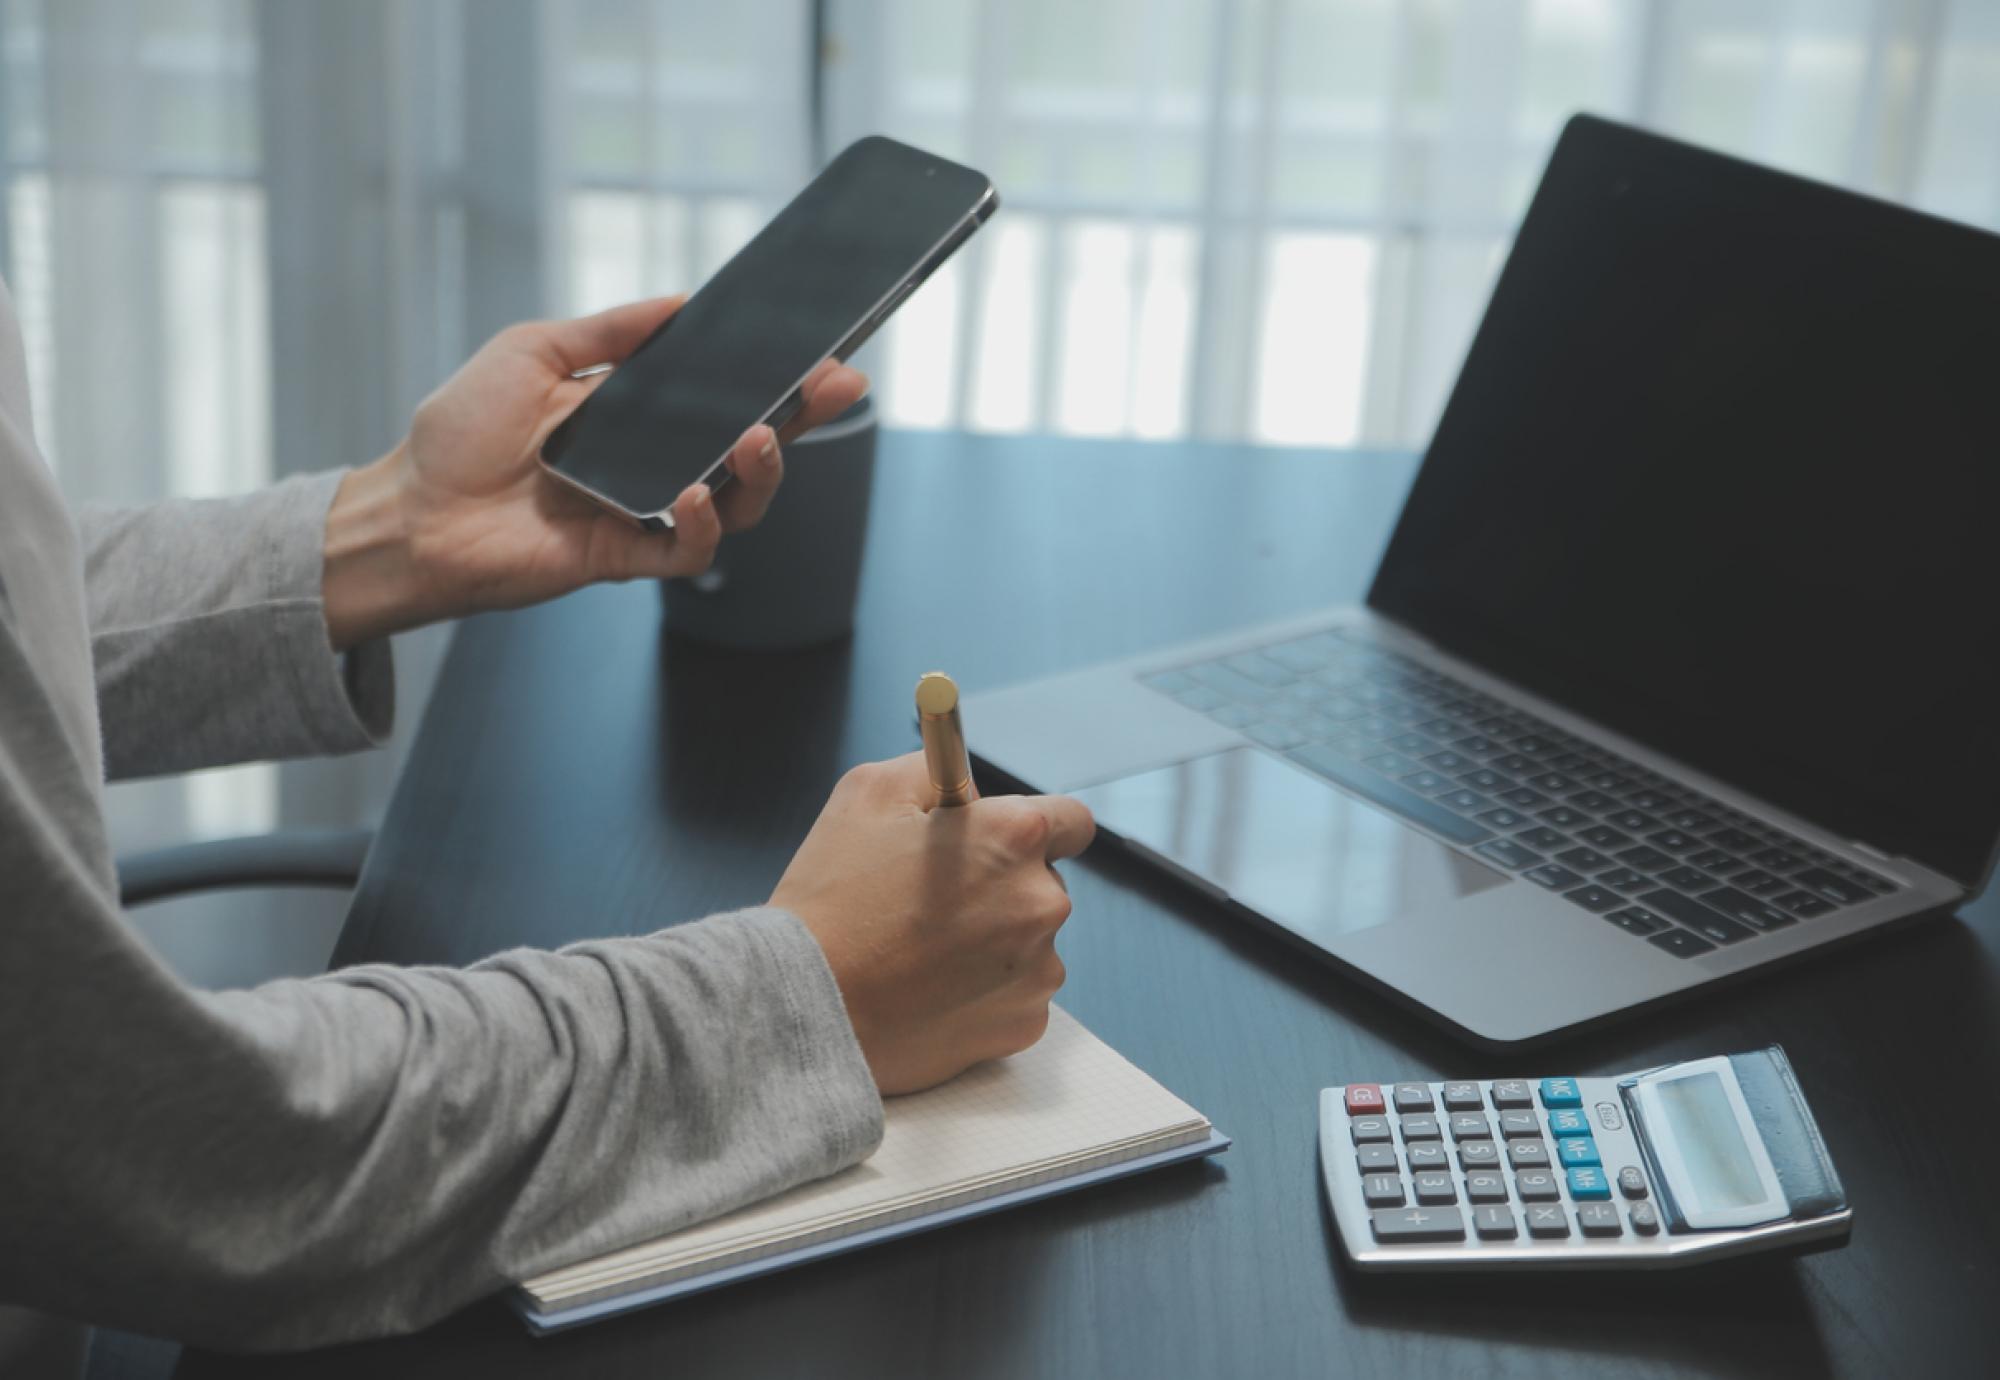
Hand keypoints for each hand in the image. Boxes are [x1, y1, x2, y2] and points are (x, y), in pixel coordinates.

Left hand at [321, 297, 868, 649]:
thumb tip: (679, 302)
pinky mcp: (624, 558)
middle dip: (800, 417)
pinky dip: (702, 525)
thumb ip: (608, 331)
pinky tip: (693, 495)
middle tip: (832, 388)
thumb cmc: (460, 433)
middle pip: (750, 447)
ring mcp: (644, 513)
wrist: (410, 511)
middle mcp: (653, 464)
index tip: (824, 355)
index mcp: (638, 413)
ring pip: (736, 503)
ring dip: (760, 472)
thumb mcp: (533, 352)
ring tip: (757, 438)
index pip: (725, 394)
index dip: (780, 378)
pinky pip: (687, 552)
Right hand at [771, 753, 1096, 1095]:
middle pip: (1044, 882)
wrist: (807, 1006)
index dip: (1034, 827)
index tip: (1003, 841)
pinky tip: (932, 989)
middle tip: (937, 900)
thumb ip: (935, 772)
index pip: (1072, 820)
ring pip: (1030, 941)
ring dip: (995, 940)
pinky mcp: (1025, 1022)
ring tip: (923, 951)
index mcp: (1015, 837)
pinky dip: (985, 991)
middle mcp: (1043, 902)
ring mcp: (1040, 969)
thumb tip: (969, 787)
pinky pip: (1017, 994)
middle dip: (1003, 885)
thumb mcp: (868, 792)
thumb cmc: (832, 897)